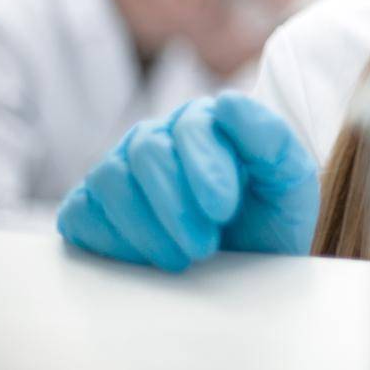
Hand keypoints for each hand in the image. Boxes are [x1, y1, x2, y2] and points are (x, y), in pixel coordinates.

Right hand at [57, 91, 318, 270]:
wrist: (250, 268)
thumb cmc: (270, 217)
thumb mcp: (289, 181)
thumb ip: (271, 139)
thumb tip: (228, 101)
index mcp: (205, 122)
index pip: (192, 126)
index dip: (205, 166)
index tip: (223, 209)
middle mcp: (157, 139)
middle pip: (147, 152)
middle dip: (176, 204)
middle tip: (205, 245)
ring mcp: (120, 172)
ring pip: (110, 180)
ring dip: (145, 226)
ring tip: (181, 258)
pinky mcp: (91, 209)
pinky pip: (80, 214)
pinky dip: (109, 238)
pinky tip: (144, 259)